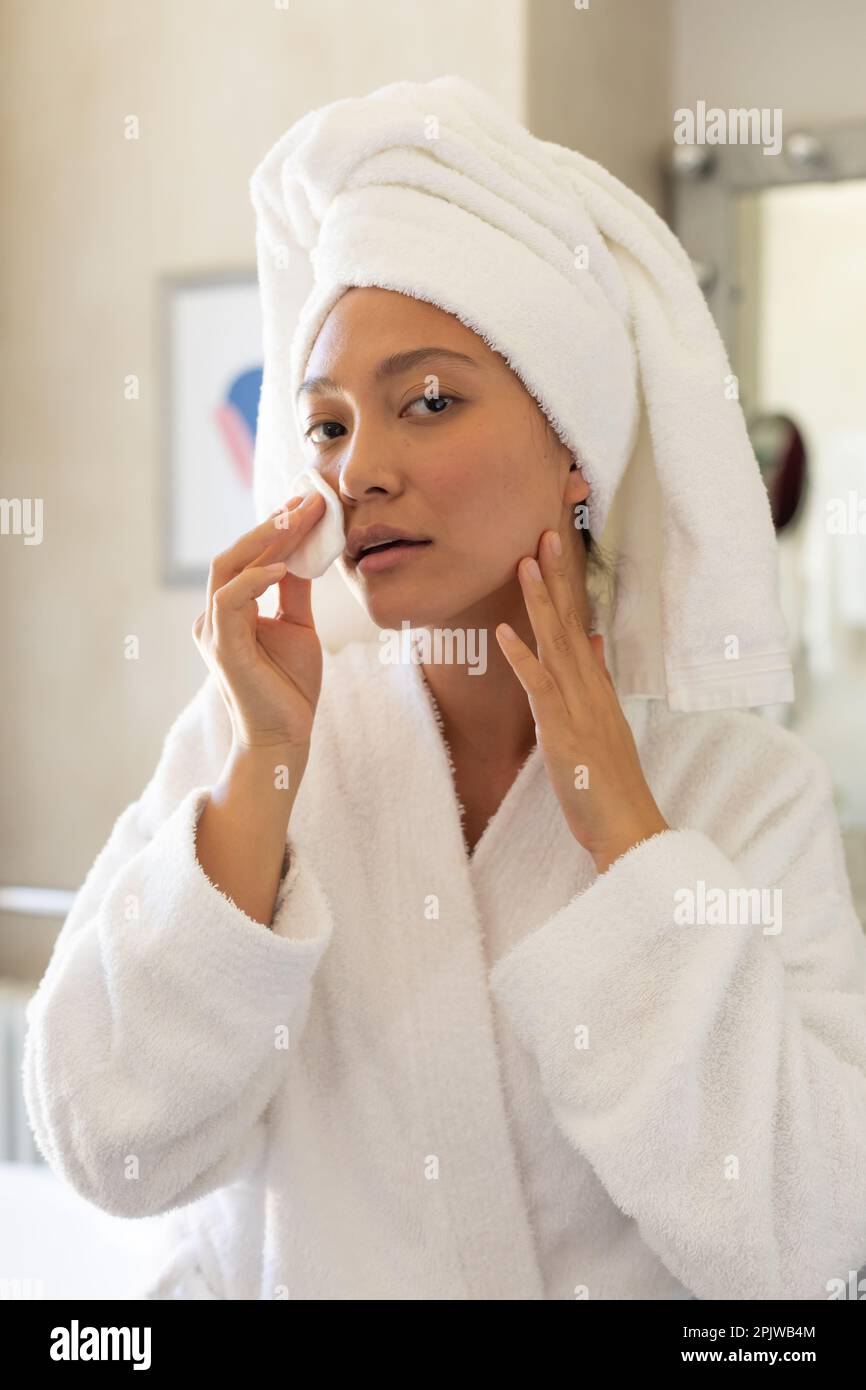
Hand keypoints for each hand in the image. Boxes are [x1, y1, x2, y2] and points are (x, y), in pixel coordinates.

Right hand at [192, 490, 326, 752]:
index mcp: (229, 610)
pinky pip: (231, 601)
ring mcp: (214, 630)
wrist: (285, 736)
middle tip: (309, 500)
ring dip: (266, 540)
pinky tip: (285, 566)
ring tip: (301, 518)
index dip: (278, 527)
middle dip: (273, 524)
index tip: (310, 502)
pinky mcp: (222, 648)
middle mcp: (214, 616)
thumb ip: (294, 592)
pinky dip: (256, 580)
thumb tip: (304, 552)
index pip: (249, 557)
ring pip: (228, 568)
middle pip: (235, 554)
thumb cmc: (290, 687)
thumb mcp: (299, 628)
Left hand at [495, 528, 669, 873]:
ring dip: (539, 602)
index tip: (553, 547)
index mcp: (596, 685)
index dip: (565, 585)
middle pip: (570, 621)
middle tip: (543, 531)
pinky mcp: (563, 729)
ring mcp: (578, 705)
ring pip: (557, 643)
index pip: (578, 623)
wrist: (627, 824)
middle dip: (555, 576)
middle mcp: (590, 687)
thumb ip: (596, 679)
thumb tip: (591, 641)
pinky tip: (505, 633)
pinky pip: (541, 688)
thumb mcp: (603, 722)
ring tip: (524, 562)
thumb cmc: (609, 782)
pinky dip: (523, 658)